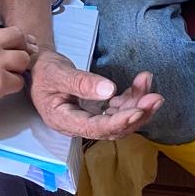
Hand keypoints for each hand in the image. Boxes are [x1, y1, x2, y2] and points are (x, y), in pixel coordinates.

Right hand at [0, 26, 31, 115]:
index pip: (5, 31)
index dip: (11, 41)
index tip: (14, 47)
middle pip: (19, 38)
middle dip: (22, 48)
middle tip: (19, 59)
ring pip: (24, 59)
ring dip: (19, 68)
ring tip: (10, 75)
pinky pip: (19, 81)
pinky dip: (14, 85)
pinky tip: (4, 88)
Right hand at [29, 49, 162, 139]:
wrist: (38, 67)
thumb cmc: (43, 71)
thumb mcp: (58, 73)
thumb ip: (82, 83)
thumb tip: (109, 90)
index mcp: (64, 121)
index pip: (96, 128)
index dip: (119, 122)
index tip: (138, 111)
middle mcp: (79, 125)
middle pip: (113, 128)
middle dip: (137, 114)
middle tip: (156, 99)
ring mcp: (90, 118)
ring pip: (120, 118)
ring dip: (138, 104)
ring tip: (149, 83)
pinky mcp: (97, 109)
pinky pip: (119, 107)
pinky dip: (132, 96)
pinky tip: (142, 82)